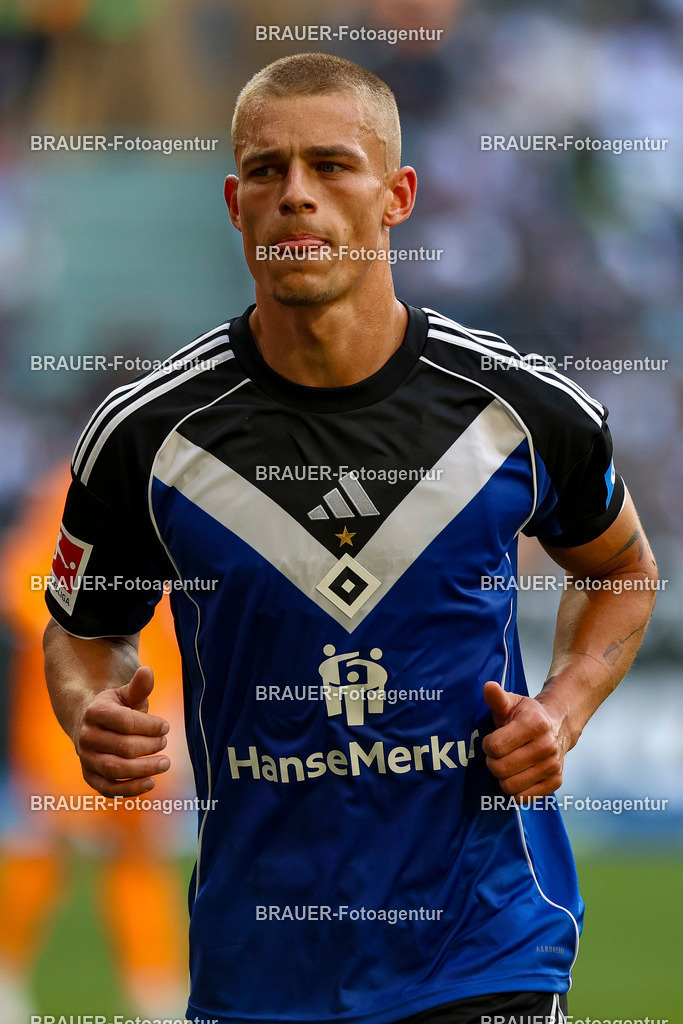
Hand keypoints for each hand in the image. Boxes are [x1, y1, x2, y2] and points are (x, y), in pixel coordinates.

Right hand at [73, 666, 170, 797]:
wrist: (90, 725)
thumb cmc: (115, 708)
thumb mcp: (126, 694)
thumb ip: (139, 686)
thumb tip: (147, 670)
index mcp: (95, 712)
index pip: (127, 722)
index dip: (151, 726)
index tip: (166, 726)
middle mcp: (86, 736)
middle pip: (124, 747)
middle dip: (150, 746)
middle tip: (165, 742)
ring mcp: (86, 758)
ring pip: (116, 769)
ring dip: (145, 769)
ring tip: (165, 763)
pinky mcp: (90, 776)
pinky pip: (109, 788)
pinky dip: (131, 789)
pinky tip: (151, 782)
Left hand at [481, 680, 568, 799]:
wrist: (559, 726)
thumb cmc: (528, 715)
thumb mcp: (512, 703)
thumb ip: (497, 698)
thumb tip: (488, 686)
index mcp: (535, 724)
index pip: (495, 747)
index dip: (487, 745)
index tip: (491, 740)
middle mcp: (547, 746)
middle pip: (501, 769)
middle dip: (492, 762)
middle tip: (498, 754)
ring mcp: (553, 766)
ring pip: (510, 786)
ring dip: (503, 777)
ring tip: (508, 763)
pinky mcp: (555, 782)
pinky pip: (524, 797)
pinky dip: (516, 789)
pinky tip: (519, 774)